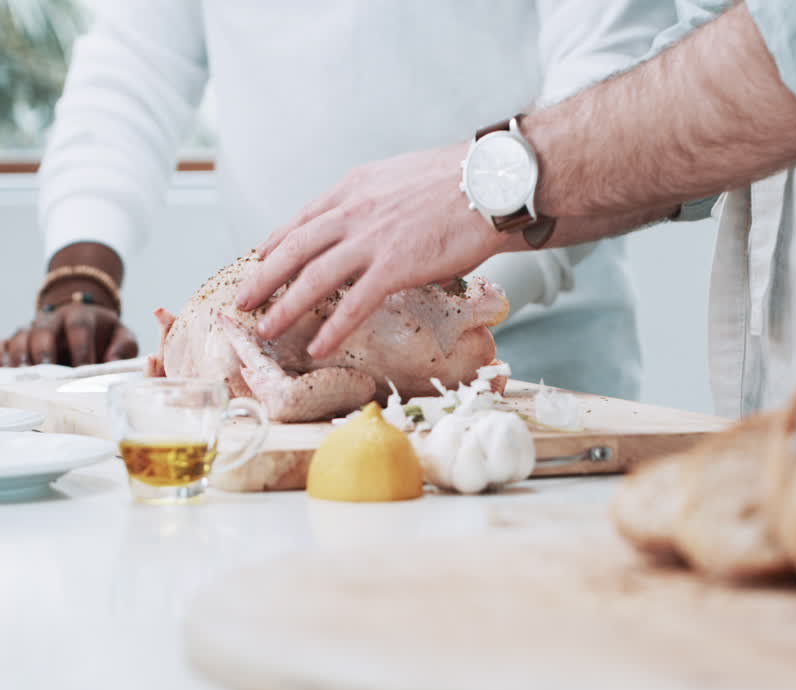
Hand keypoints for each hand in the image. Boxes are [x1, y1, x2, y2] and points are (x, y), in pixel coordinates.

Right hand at [3, 303, 137, 366]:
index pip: (79, 328)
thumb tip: (112, 362)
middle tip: (46, 370)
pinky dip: (3, 354)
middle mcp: (53, 319)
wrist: (84, 321)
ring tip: (22, 374)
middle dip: (44, 350)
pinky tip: (5, 370)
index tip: (84, 370)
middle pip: (44, 331)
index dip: (81, 348)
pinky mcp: (19, 339)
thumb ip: (123, 347)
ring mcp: (33, 328)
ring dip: (20, 355)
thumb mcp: (123, 336)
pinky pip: (5, 343)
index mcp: (80, 316)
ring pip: (22, 337)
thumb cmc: (105, 335)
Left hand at [234, 143, 509, 358]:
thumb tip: (384, 220)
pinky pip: (354, 303)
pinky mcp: (395, 266)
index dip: (277, 242)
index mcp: (355, 188)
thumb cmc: (462, 180)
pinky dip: (333, 327)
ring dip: (286, 306)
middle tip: (245, 300)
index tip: (262, 259)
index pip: (304, 218)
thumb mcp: (405, 177)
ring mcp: (371, 240)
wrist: (490, 183)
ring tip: (267, 329)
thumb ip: (382, 199)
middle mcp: (354, 211)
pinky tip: (319, 346)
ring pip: (313, 277)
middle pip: (294, 248)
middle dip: (264, 277)